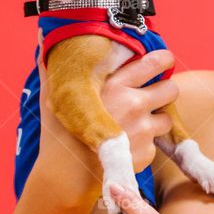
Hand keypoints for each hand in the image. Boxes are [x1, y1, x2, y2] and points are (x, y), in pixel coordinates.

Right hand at [34, 38, 178, 199]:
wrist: (65, 177)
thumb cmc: (58, 134)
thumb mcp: (53, 95)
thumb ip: (56, 66)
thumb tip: (42, 36)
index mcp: (115, 85)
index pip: (155, 63)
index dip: (164, 60)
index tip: (164, 61)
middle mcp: (133, 104)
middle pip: (171, 89)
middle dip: (164, 91)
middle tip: (153, 96)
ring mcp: (142, 131)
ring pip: (167, 118)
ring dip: (157, 120)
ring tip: (136, 125)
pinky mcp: (147, 153)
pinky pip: (156, 144)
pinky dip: (145, 145)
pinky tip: (125, 147)